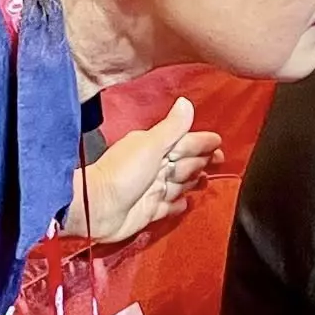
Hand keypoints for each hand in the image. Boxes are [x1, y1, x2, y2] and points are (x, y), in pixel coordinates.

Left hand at [61, 97, 222, 244]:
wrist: (96, 208)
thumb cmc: (122, 174)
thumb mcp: (151, 144)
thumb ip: (173, 127)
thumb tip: (186, 103)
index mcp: (154, 149)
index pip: (185, 143)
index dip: (202, 143)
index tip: (218, 142)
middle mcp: (154, 168)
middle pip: (185, 163)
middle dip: (202, 161)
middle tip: (218, 160)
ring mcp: (152, 190)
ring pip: (180, 185)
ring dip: (193, 181)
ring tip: (206, 180)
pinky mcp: (149, 211)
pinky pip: (169, 207)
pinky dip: (178, 204)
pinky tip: (186, 202)